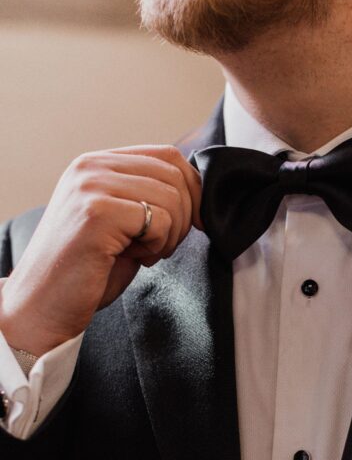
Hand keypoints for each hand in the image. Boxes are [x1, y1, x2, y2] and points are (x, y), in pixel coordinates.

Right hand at [0, 145, 202, 356]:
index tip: (194, 222)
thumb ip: (147, 198)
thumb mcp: (121, 222)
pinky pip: (159, 220)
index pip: (167, 155)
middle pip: (174, 174)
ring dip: (171, 234)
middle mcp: (90, 167)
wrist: (45, 304)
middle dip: (185, 216)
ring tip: (145, 253)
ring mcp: (91, 187)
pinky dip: (158, 245)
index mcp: (97, 164)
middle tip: (161, 246)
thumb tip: (198, 192)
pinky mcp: (97, 213)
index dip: (192, 190)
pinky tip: (135, 257)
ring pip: (171, 197)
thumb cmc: (87, 270)